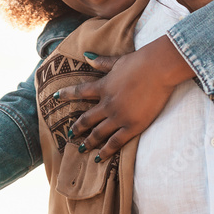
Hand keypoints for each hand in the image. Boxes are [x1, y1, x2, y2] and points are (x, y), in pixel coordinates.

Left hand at [57, 36, 192, 161]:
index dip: (66, 95)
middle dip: (77, 127)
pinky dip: (106, 152)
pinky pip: (115, 142)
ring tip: (81, 149)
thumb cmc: (140, 62)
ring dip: (88, 142)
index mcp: (103, 87)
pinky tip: (99, 158)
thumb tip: (86, 55)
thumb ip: (101, 62)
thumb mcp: (118, 61)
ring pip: (98, 133)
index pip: (79, 92)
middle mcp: (107, 104)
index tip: (55, 97)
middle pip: (87, 119)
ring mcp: (119, 116)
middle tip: (70, 134)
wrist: (158, 69)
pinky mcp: (132, 126)